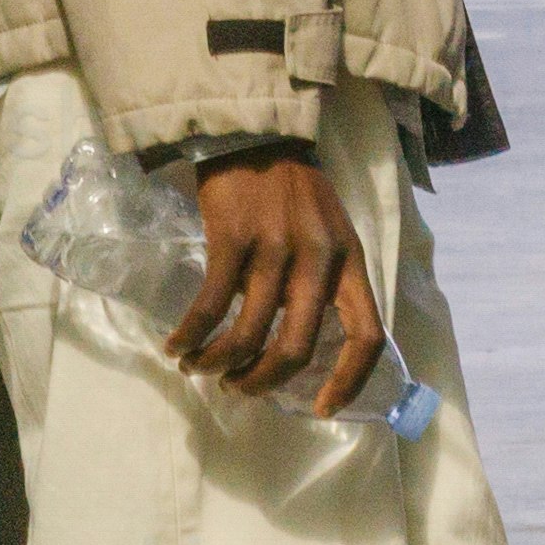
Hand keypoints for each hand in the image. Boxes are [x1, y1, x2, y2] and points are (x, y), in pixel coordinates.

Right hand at [170, 149, 393, 416]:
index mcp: (349, 261)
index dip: (348, 381)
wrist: (254, 136)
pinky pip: (210, 306)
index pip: (366, 334)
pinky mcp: (232, 239)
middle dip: (264, 381)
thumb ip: (325, 282)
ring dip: (219, 363)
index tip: (321, 408)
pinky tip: (177, 346)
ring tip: (200, 368)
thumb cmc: (293, 190)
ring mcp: (275, 248)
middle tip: (240, 389)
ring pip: (249, 333)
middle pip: (297, 347)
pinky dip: (192, 336)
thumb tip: (302, 345)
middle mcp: (319, 259)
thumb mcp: (330, 232)